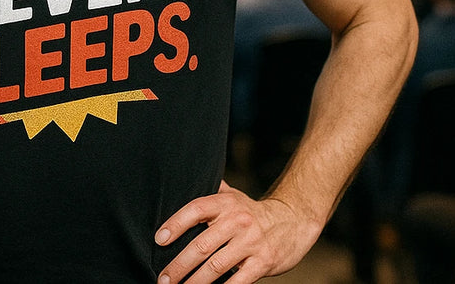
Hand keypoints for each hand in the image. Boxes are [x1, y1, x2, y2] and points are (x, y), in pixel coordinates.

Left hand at [154, 181, 322, 283]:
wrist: (294, 220)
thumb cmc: (253, 211)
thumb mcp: (233, 196)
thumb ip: (210, 192)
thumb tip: (183, 180)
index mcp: (226, 203)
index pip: (196, 209)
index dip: (176, 223)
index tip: (159, 239)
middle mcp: (238, 221)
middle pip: (202, 245)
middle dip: (179, 265)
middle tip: (163, 278)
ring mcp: (251, 243)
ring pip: (216, 266)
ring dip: (194, 281)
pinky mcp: (263, 262)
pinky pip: (238, 281)